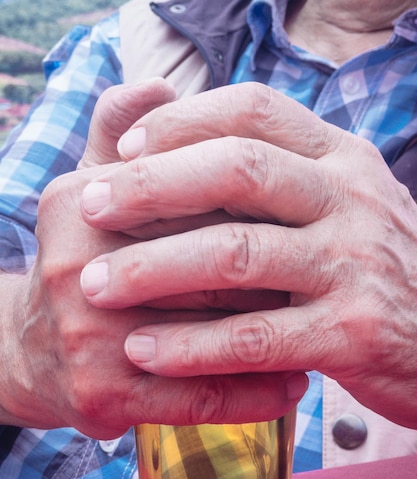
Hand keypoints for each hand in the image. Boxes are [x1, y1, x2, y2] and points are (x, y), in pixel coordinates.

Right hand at [0, 82, 304, 436]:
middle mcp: (78, 269)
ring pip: (213, 335)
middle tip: (328, 280)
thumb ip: (120, 133)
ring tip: (324, 332)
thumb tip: (157, 86)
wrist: (34, 347)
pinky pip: (199, 397)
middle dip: (276, 275)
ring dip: (280, 337)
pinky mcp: (102, 394)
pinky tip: (291, 385)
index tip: (305, 219)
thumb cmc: (83, 260)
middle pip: (210, 266)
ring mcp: (87, 337)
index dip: (257, 211)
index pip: (195, 197)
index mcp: (81, 203)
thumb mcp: (90, 188)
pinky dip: (254, 394)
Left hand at [79, 82, 416, 428]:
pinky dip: (192, 346)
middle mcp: (351, 199)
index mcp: (342, 159)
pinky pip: (254, 337)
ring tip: (98, 286)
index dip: (181, 122)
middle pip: (237, 170)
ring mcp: (353, 266)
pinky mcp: (351, 334)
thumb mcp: (341, 204)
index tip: (124, 150)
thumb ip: (280, 177)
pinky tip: (146, 352)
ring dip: (156, 269)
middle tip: (90, 207)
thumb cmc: (373, 269)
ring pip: (238, 254)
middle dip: (151, 187)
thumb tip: (187, 152)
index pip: (253, 113)